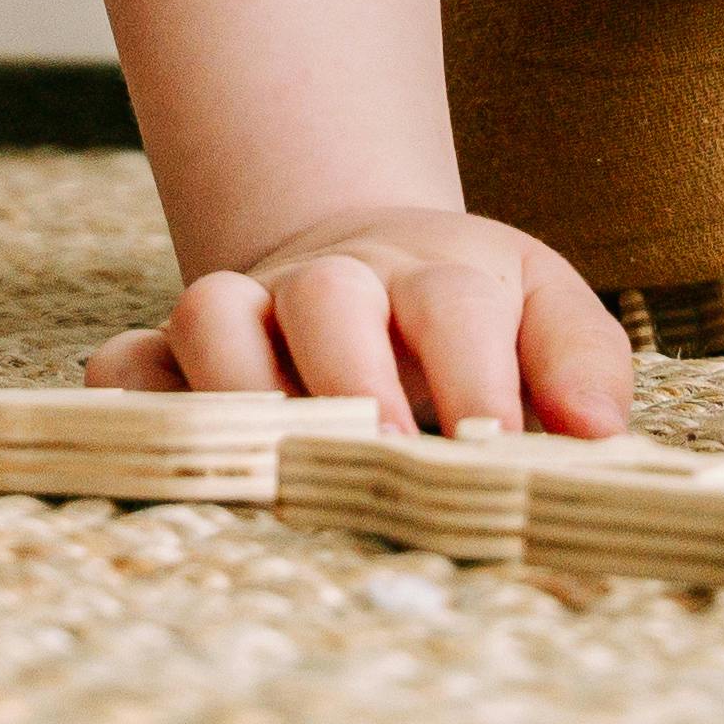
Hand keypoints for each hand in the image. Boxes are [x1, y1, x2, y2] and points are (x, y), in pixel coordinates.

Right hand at [85, 205, 631, 440]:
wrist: (368, 258)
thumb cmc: (472, 309)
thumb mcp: (544, 307)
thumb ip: (582, 360)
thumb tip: (595, 431)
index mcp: (433, 272)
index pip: (454, 304)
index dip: (473, 373)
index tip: (491, 444)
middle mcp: (334, 282)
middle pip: (326, 297)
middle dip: (351, 379)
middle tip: (382, 457)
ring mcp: (250, 308)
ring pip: (214, 312)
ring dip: (239, 386)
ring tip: (277, 465)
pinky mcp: (178, 350)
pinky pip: (127, 362)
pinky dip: (129, 401)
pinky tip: (153, 450)